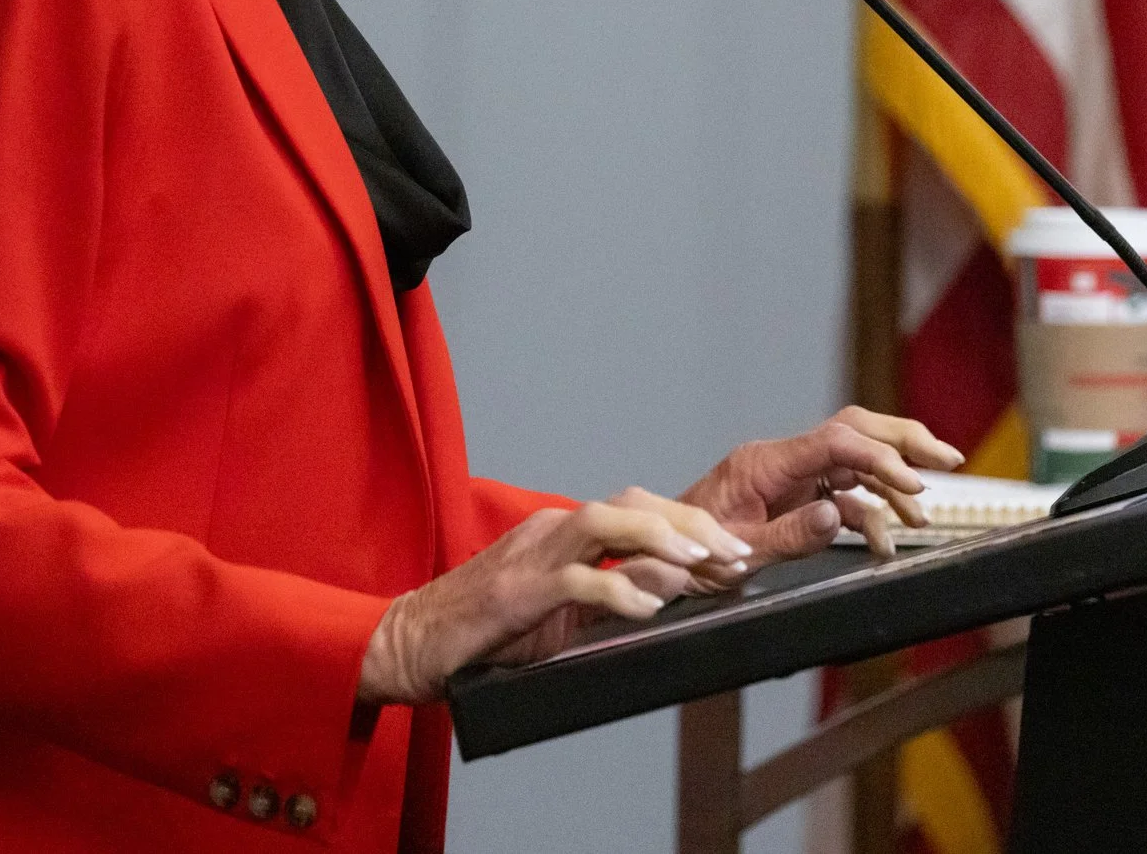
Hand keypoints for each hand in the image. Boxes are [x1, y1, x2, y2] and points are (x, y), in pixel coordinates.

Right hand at [357, 488, 750, 703]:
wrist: (409, 644)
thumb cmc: (485, 632)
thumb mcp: (562, 615)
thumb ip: (612, 598)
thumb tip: (671, 590)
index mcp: (565, 533)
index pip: (639, 508)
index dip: (692, 524)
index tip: (736, 548)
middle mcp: (553, 531)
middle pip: (632, 502)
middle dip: (690, 523)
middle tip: (737, 551)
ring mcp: (532, 556)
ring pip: (604, 521)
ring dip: (658, 538)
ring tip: (700, 563)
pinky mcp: (515, 591)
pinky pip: (573, 580)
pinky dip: (615, 589)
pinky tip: (647, 608)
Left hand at [680, 406, 963, 568]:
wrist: (657, 557)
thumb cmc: (687, 553)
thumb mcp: (737, 554)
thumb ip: (789, 535)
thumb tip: (837, 515)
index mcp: (764, 463)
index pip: (835, 443)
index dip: (879, 459)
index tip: (913, 485)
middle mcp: (780, 461)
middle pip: (853, 432)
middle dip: (902, 441)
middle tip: (946, 459)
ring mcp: (788, 477)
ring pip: (853, 462)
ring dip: (891, 484)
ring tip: (921, 515)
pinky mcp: (792, 497)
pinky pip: (841, 495)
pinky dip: (867, 514)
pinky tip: (884, 540)